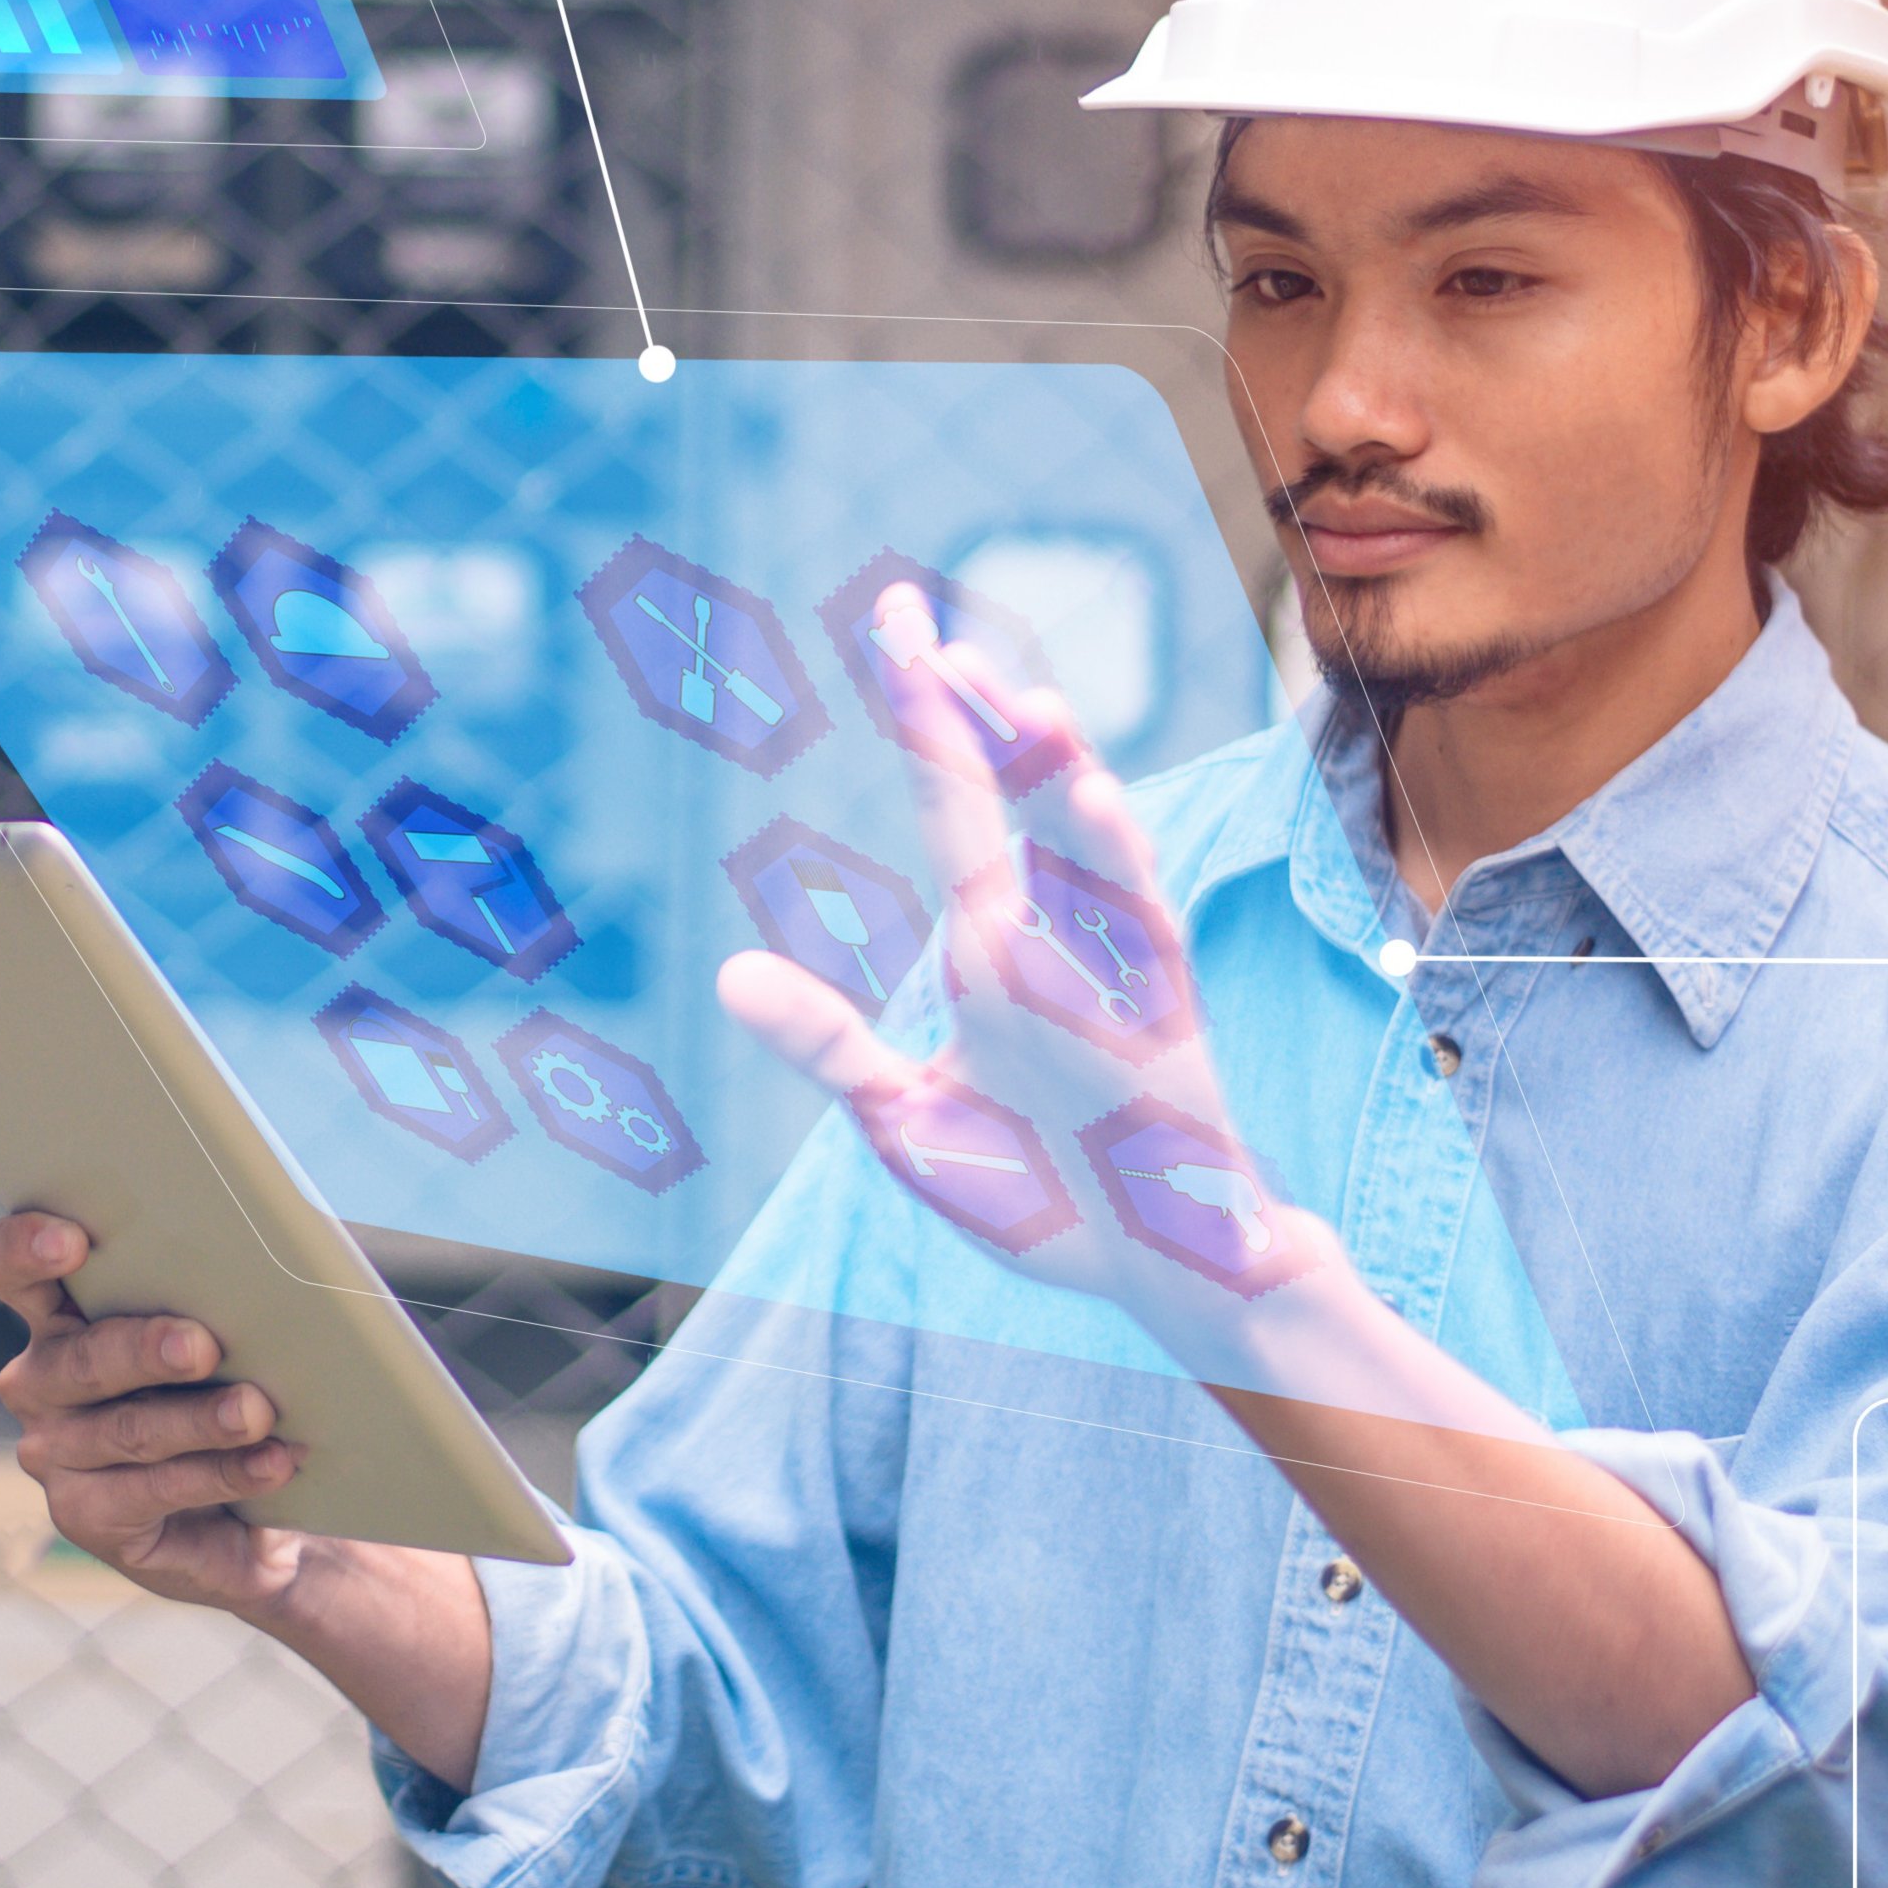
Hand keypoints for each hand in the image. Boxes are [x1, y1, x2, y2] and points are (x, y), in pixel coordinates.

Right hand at [0, 1208, 499, 1785]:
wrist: (256, 1512)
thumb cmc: (232, 1392)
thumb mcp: (222, 1338)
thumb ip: (215, 1300)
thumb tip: (269, 1265)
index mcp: (59, 1315)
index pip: (9, 1270)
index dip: (22, 1249)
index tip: (73, 1241)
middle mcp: (41, 1383)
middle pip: (77, 1359)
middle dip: (141, 1350)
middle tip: (202, 1346)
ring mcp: (57, 1455)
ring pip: (126, 1431)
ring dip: (199, 1421)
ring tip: (257, 1412)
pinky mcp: (87, 1517)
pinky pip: (152, 1493)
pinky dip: (220, 1475)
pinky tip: (271, 1463)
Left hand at [716, 589, 1410, 1412]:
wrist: (1150, 1271)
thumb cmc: (1038, 1191)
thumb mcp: (901, 1118)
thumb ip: (826, 1044)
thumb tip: (730, 975)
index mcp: (991, 942)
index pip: (953, 800)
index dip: (925, 710)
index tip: (899, 616)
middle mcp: (1051, 937)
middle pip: (1014, 801)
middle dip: (977, 717)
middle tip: (927, 630)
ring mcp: (1107, 977)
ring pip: (1082, 849)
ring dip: (1054, 775)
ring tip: (1017, 700)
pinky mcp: (1157, 1029)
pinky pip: (1141, 937)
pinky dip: (1120, 873)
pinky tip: (1099, 811)